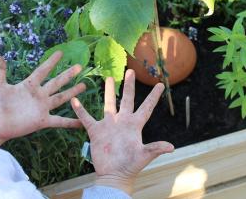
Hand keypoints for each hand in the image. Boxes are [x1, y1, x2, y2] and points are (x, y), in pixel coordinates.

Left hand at [0, 51, 84, 146]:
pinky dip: (71, 123)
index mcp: (29, 86)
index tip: (60, 53)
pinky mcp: (42, 120)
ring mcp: (42, 107)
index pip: (43, 71)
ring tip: (83, 86)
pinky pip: (59, 121)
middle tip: (79, 66)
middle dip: (68, 74)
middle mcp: (39, 95)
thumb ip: (0, 72)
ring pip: (61, 98)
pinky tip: (81, 123)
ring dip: (72, 92)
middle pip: (57, 82)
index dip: (51, 62)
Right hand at [71, 70, 173, 194]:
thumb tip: (171, 147)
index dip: (153, 97)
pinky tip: (75, 100)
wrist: (113, 175)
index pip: (146, 107)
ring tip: (108, 78)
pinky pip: (87, 118)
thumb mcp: (143, 156)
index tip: (160, 85)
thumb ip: (155, 149)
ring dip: (108, 91)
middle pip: (127, 99)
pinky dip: (80, 110)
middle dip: (129, 86)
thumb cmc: (130, 166)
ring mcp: (109, 125)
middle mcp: (122, 122)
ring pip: (108, 104)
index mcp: (135, 125)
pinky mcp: (96, 131)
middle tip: (130, 71)